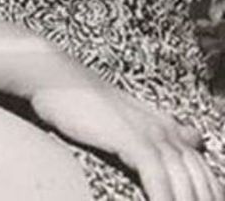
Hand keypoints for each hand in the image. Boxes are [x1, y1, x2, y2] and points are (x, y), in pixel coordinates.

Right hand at [32, 78, 220, 200]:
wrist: (53, 74)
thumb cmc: (82, 98)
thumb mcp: (128, 113)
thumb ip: (162, 127)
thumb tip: (196, 138)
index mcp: (165, 125)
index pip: (201, 166)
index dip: (210, 190)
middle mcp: (163, 128)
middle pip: (198, 175)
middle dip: (205, 198)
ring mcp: (148, 132)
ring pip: (183, 179)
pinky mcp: (130, 137)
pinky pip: (157, 176)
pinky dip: (164, 197)